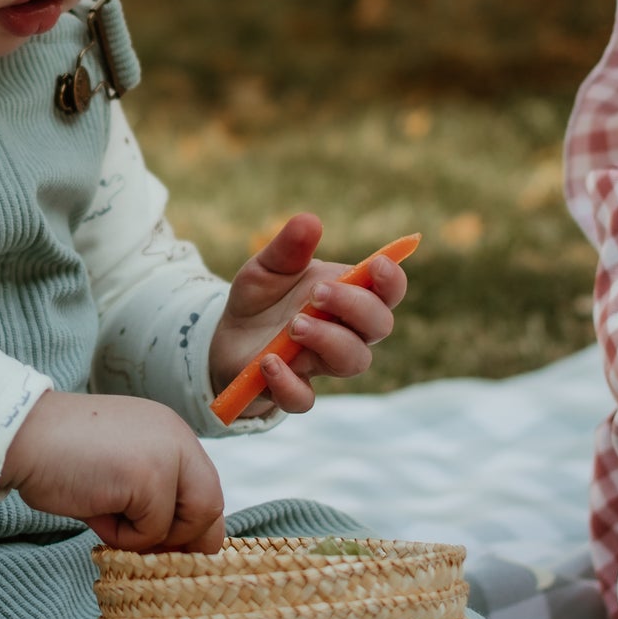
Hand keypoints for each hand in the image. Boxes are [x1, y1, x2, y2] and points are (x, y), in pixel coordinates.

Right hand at [0, 391, 224, 552]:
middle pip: (210, 505)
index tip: (177, 552)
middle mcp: (176, 437)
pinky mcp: (149, 477)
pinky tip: (95, 510)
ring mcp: (166, 455)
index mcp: (169, 430)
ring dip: (146, 537)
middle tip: (156, 557)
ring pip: (185, 523)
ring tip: (107, 517)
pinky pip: (152, 531)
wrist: (21, 436)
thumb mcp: (117, 467)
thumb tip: (176, 544)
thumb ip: (150, 493)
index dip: (195, 525)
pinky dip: (123, 536)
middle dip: (187, 541)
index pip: (206, 486)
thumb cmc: (58, 455)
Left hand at [208, 212, 406, 415]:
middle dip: (355, 307)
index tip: (377, 265)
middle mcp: (344, 330)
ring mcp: (320, 362)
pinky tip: (268, 361)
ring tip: (294, 325)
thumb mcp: (267, 266)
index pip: (387, 291)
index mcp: (347, 296)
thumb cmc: (261, 298)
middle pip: (379, 326)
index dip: (392, 281)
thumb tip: (309, 220)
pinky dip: (288, 382)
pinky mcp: (291, 387)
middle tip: (316, 292)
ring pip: (352, 361)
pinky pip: (304, 398)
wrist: (225, 335)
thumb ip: (288, 248)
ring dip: (329, 340)